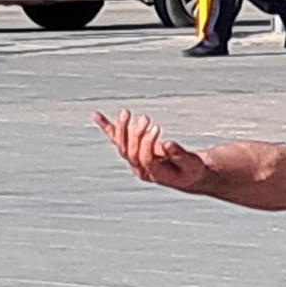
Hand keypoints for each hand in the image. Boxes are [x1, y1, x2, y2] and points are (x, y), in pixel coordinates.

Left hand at [94, 110, 211, 192]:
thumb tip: (166, 144)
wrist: (184, 174)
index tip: (157, 128)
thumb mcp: (190, 164)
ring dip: (121, 127)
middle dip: (136, 133)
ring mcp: (133, 158)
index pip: (143, 158)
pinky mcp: (131, 148)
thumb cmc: (190, 169)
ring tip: (125, 112)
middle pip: (129, 151)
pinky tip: (96, 115)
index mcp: (153, 174)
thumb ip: (179, 155)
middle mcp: (139, 168)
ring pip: (120, 144)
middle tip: (146, 118)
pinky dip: (106, 125)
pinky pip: (115, 137)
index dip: (148, 143)